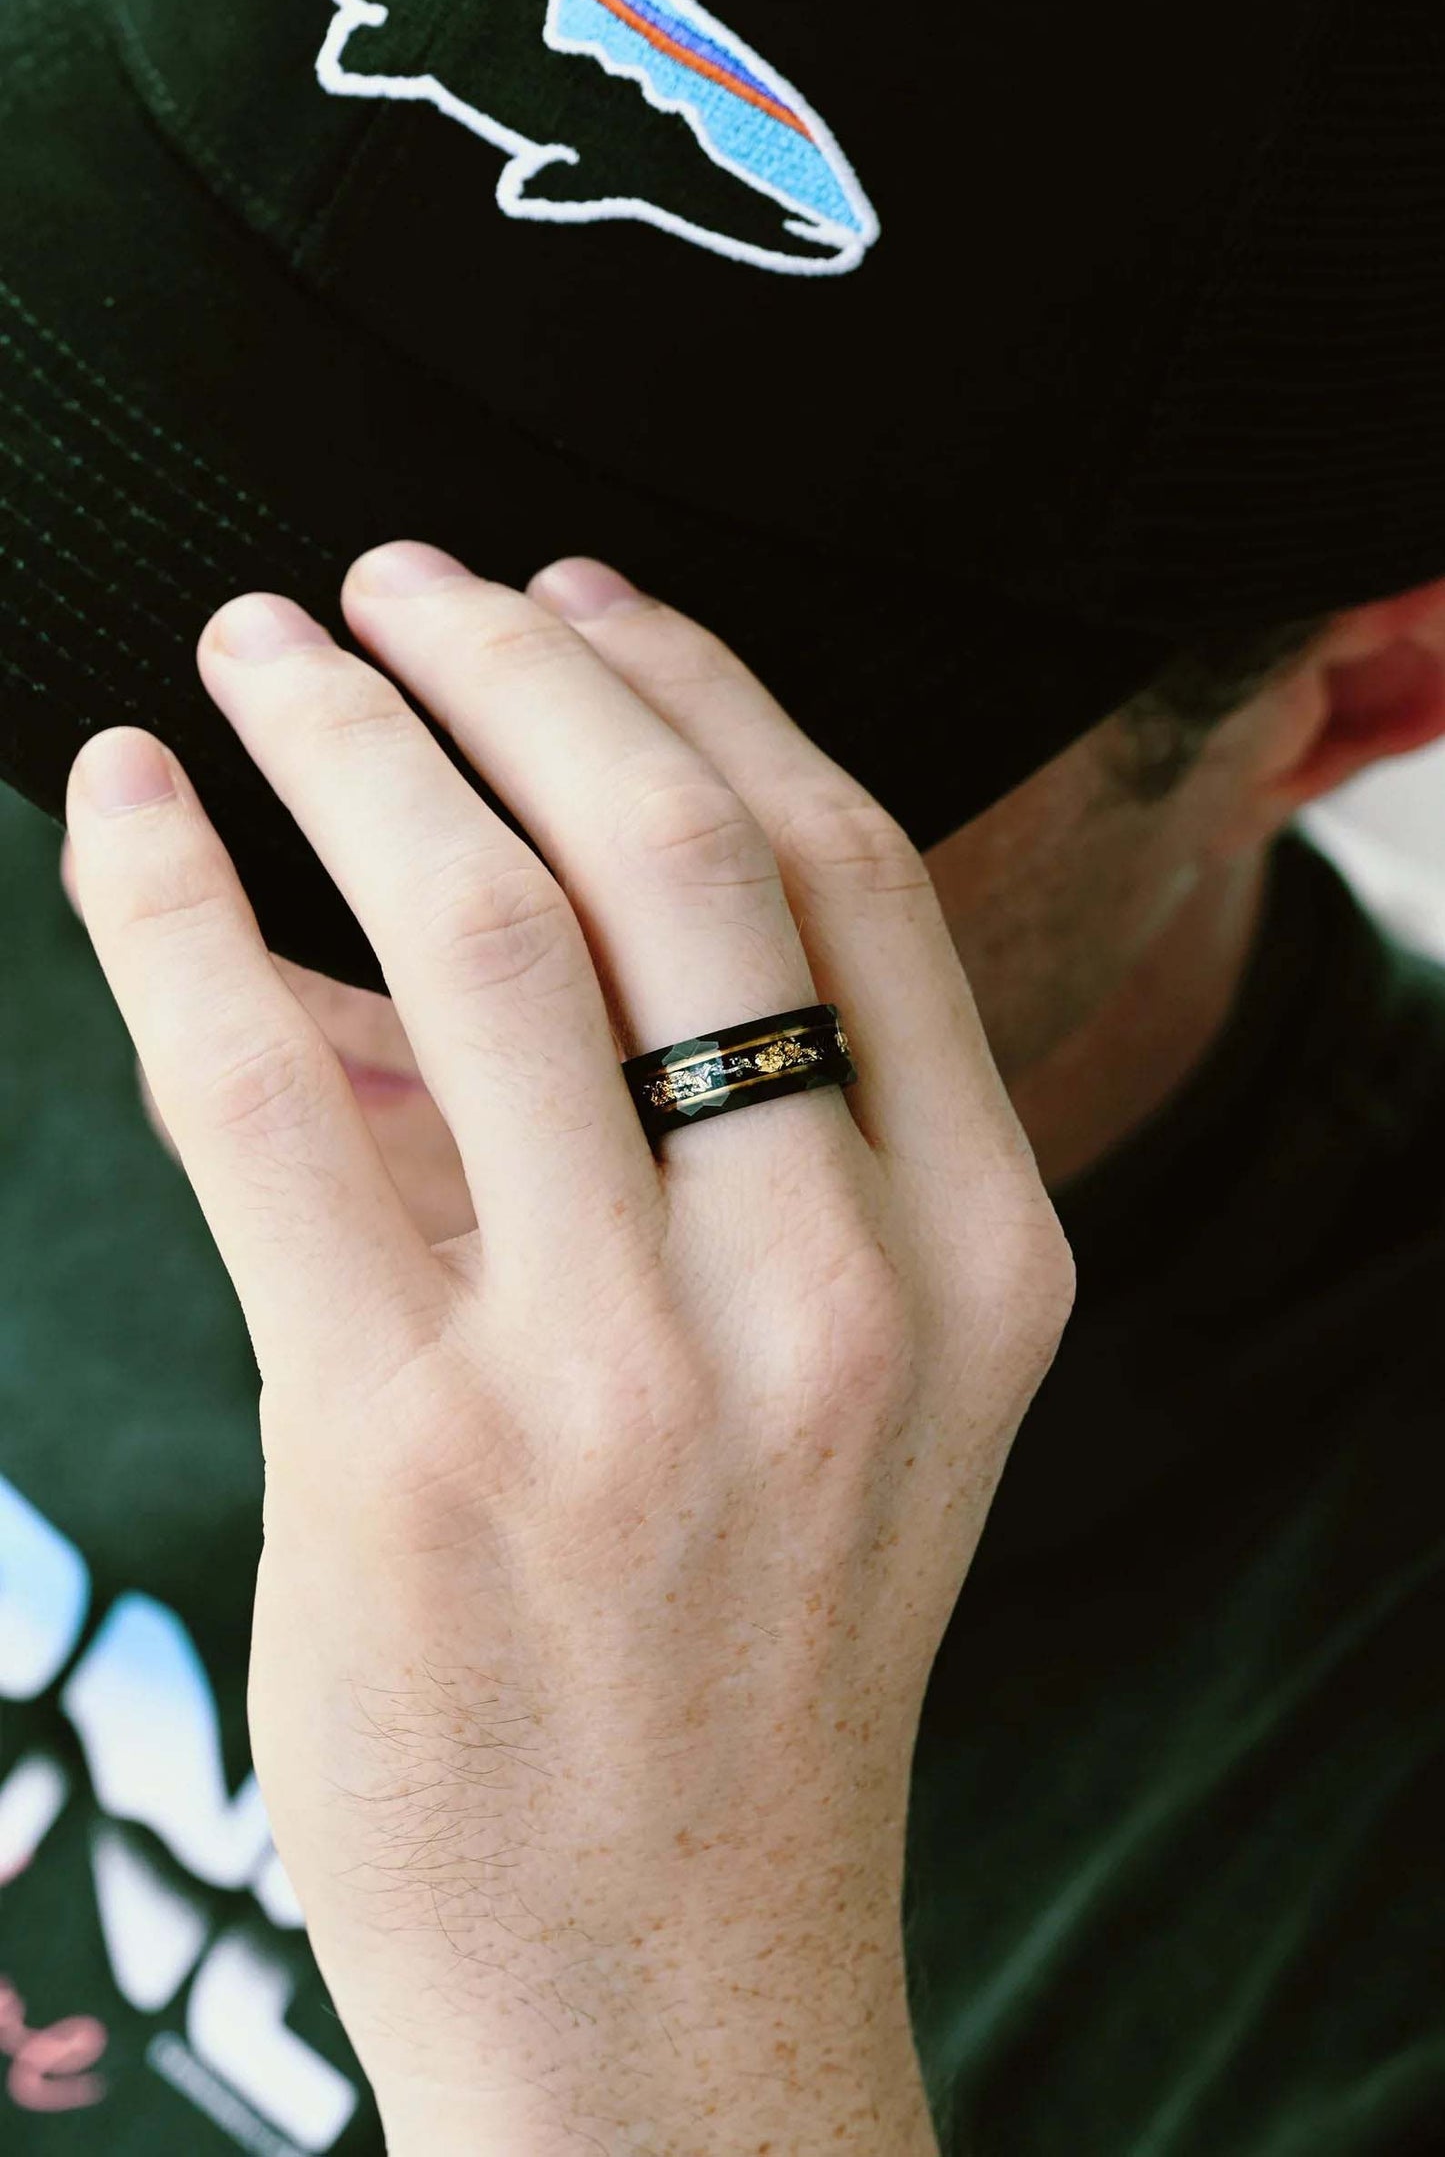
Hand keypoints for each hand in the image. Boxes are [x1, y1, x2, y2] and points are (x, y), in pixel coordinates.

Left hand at [63, 545, 1073, 2153]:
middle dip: (518, 662)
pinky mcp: (408, 1447)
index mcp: (976, 1253)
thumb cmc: (753, 1653)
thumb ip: (729, 1152)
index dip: (699, 689)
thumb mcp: (851, 1399)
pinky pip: (265, 1086)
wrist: (673, 1972)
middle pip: (674, 854)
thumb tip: (476, 892)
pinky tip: (124, 804)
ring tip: (262, 646)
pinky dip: (177, 903)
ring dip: (346, 733)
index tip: (583, 600)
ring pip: (476, 930)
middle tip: (397, 578)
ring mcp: (624, 1373)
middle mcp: (828, 1290)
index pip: (847, 873)